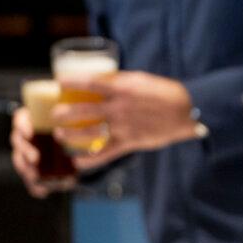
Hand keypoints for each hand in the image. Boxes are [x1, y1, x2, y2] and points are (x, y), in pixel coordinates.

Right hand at [10, 107, 76, 197]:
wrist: (76, 142)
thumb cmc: (72, 125)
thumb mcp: (76, 118)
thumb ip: (79, 117)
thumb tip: (87, 116)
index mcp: (32, 120)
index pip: (20, 121)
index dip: (22, 126)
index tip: (30, 133)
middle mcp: (26, 136)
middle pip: (18, 142)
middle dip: (25, 151)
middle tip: (35, 158)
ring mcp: (27, 152)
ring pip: (21, 161)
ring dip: (26, 169)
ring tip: (34, 176)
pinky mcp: (33, 169)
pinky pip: (30, 179)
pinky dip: (35, 187)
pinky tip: (42, 192)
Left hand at [53, 71, 199, 170]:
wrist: (188, 111)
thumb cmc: (165, 92)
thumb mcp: (141, 80)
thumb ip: (120, 82)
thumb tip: (100, 82)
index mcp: (123, 88)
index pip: (90, 83)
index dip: (72, 83)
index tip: (59, 83)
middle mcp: (119, 107)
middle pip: (84, 110)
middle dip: (64, 113)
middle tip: (55, 115)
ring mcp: (124, 126)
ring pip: (90, 132)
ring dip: (71, 135)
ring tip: (60, 135)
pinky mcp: (130, 142)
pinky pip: (106, 153)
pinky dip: (90, 160)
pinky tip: (78, 162)